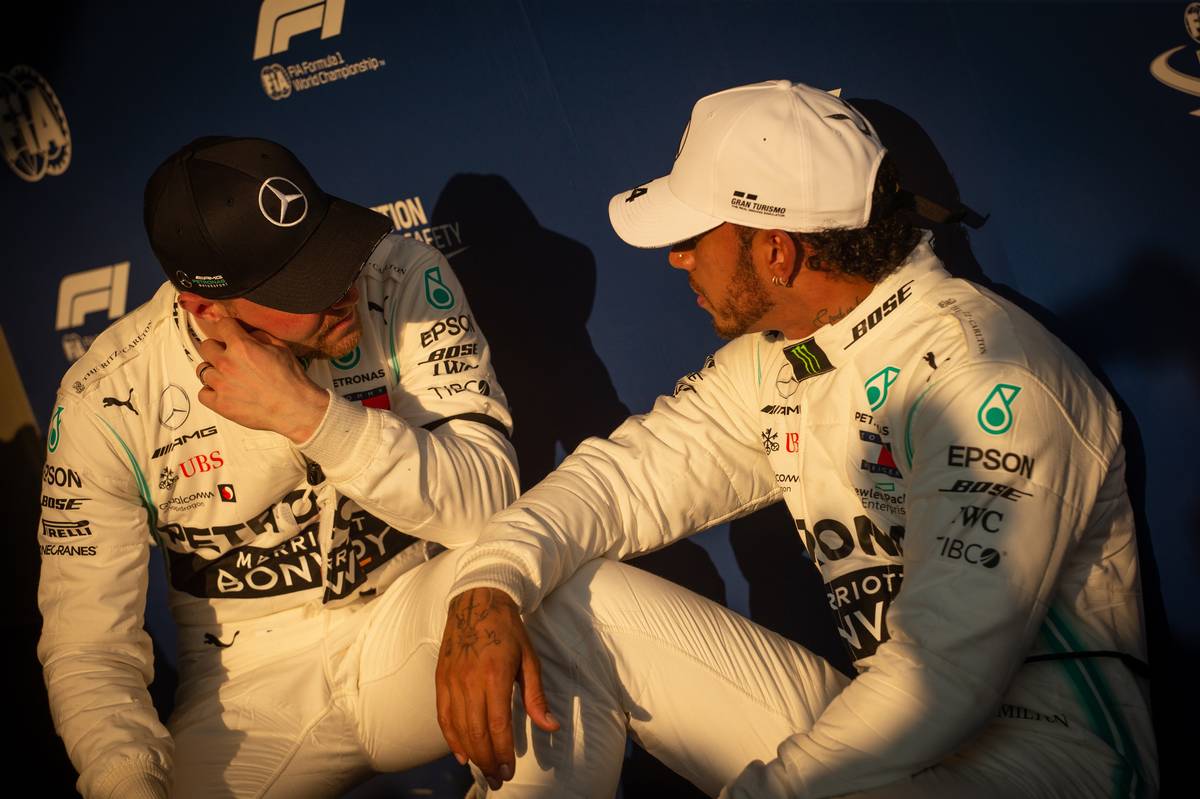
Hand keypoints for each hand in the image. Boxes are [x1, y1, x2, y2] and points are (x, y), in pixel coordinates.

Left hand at [194, 317, 328, 441]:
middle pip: (206, 346)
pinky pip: (202, 394)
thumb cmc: (291, 380)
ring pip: (202, 370)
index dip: (228, 328)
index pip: (222, 325)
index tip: (230, 333)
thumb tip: (246, 332)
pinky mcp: (220, 404)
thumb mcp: (281, 348)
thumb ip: (260, 336)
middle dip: (217, 349)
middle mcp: (227, 363)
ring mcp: (221, 384)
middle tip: (228, 356)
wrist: (295, 408)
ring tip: (227, 377)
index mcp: (242, 346)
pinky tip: (223, 392)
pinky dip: (211, 392)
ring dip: (214, 371)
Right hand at [436, 588, 559, 789]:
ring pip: (457, 728)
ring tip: (483, 770)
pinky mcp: (440, 679)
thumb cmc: (508, 630)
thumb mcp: (529, 659)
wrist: (477, 601)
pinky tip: (461, 754)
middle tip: (497, 778)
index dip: (503, 752)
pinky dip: (450, 738)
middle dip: (487, 760)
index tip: (509, 770)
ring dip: (471, 754)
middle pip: (475, 732)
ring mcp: (451, 680)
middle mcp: (469, 680)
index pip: (497, 724)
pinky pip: (442, 716)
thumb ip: (536, 696)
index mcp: (495, 675)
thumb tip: (551, 726)